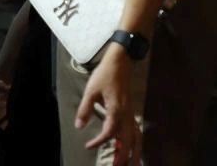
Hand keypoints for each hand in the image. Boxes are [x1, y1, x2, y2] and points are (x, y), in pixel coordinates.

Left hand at [76, 48, 140, 165]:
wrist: (121, 62)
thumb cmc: (106, 74)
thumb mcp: (91, 90)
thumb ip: (85, 109)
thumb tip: (79, 125)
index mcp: (116, 111)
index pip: (109, 133)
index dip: (99, 141)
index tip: (88, 145)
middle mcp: (126, 115)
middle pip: (128, 142)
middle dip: (123, 157)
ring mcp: (131, 114)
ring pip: (136, 139)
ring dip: (134, 153)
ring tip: (132, 165)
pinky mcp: (131, 112)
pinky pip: (136, 132)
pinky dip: (136, 143)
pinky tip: (133, 148)